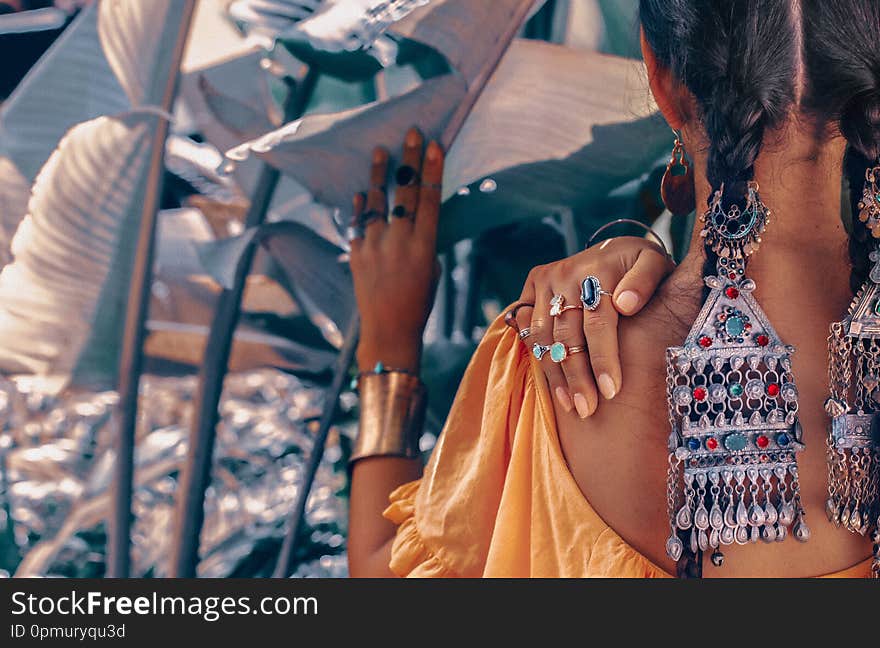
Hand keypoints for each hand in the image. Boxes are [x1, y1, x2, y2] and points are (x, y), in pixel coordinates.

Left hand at [350, 128, 443, 372]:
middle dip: (409, 160)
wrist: (388, 331)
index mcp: (425, 246)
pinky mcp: (355, 254)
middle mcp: (398, 242)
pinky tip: (361, 191)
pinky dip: (361, 207)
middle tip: (411, 133)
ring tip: (380, 150)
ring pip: (376, 202)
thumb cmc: (418, 303)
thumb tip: (410, 221)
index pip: (429, 198)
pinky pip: (358, 223)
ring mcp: (373, 246)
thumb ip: (422, 242)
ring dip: (378, 174)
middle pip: (405, 192)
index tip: (434, 144)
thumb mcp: (432, 270)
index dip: (432, 169)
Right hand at [515, 236, 674, 418]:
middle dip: (578, 375)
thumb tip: (626, 304)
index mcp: (599, 267)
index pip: (597, 321)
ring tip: (571, 405)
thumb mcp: (655, 263)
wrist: (617, 249)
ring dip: (555, 374)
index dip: (603, 358)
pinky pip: (528, 328)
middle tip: (588, 409)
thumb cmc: (642, 267)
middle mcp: (567, 272)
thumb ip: (646, 280)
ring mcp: (546, 279)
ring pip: (543, 336)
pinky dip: (538, 358)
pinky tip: (553, 387)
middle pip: (567, 334)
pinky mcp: (532, 286)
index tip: (612, 391)